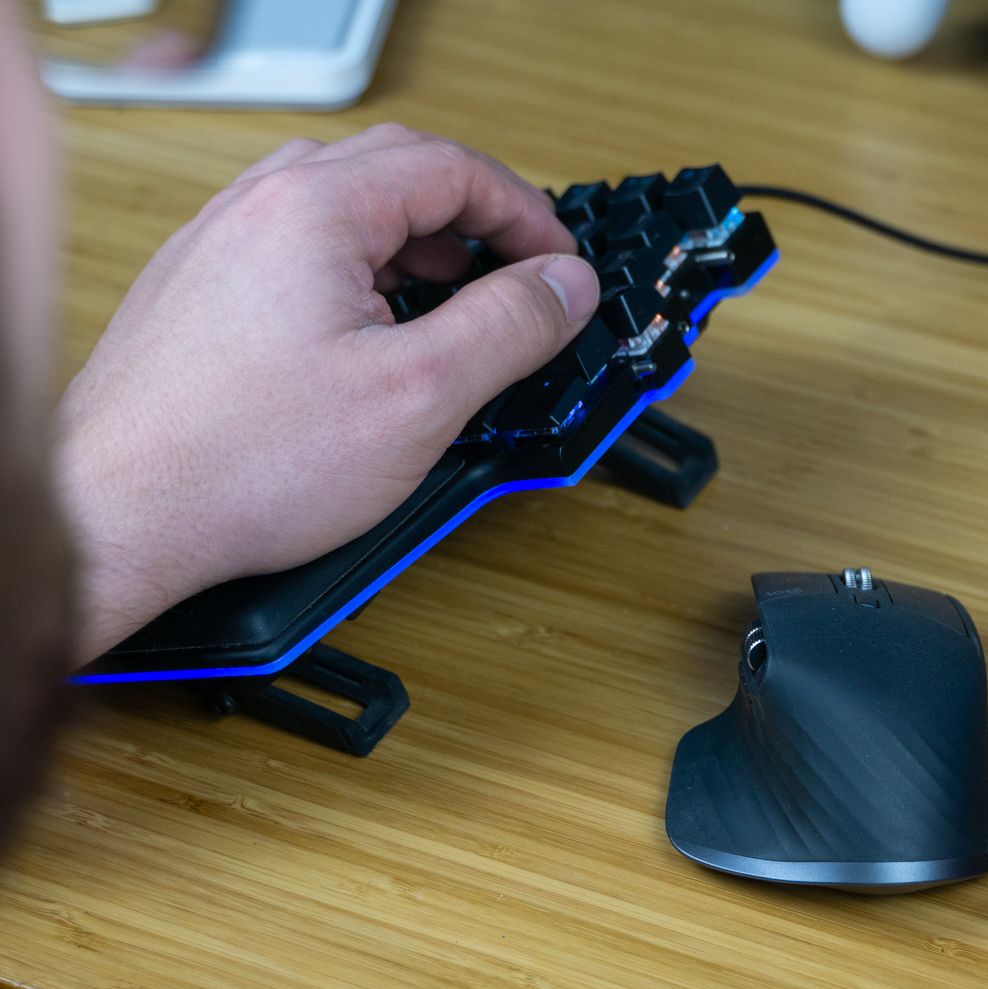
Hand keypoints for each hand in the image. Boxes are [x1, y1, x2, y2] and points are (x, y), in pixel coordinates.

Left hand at [55, 124, 600, 661]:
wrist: (119, 518)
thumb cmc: (242, 463)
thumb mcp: (420, 394)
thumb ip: (508, 327)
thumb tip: (565, 285)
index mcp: (311, 210)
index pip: (451, 167)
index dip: (525, 215)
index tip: (561, 270)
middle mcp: (256, 209)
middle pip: (396, 168)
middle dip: (475, 218)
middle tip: (521, 277)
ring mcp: (218, 247)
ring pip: (344, 205)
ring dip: (416, 241)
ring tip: (453, 305)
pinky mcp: (199, 295)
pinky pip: (298, 247)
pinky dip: (359, 270)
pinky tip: (375, 337)